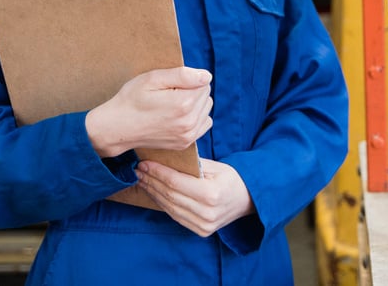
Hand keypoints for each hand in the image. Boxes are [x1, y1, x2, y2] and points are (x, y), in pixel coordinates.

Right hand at [86, 67, 212, 157]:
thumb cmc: (132, 99)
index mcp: (183, 103)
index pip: (204, 82)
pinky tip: (179, 116)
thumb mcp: (152, 79)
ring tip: (173, 104)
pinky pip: (203, 124)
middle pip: (206, 95)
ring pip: (206, 109)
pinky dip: (196, 118)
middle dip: (193, 90)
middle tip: (169, 93)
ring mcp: (187, 136)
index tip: (170, 84)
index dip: (188, 79)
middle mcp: (189, 122)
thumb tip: (207, 76)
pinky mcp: (185, 144)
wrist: (117, 127)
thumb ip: (182, 75)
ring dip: (195, 104)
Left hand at [135, 158, 253, 236]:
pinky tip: (155, 193)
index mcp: (211, 194)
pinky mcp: (201, 231)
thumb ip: (193, 164)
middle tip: (139, 170)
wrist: (248, 201)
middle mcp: (206, 212)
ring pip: (170, 207)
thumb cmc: (232, 179)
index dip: (158, 173)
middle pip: (170, 195)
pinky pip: (176, 216)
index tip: (145, 164)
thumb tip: (167, 157)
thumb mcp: (216, 167)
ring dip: (154, 192)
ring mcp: (203, 224)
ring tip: (143, 180)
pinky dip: (163, 204)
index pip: (176, 182)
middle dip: (152, 181)